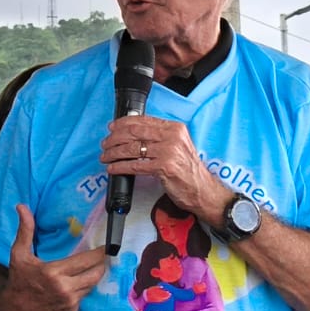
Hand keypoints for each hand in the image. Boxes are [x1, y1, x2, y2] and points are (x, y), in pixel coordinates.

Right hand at [0, 205, 107, 310]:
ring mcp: (69, 302)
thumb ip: (25, 230)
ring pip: (92, 285)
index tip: (106, 246)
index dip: (99, 253)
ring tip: (97, 266)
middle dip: (102, 264)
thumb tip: (22, 206)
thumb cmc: (17, 280)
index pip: (85, 261)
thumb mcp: (19, 254)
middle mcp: (65, 288)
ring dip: (95, 276)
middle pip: (95, 274)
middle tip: (105, 255)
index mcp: (54, 272)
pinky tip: (83, 280)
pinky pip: (84, 296)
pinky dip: (85, 288)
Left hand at [100, 116, 226, 226]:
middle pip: (134, 132)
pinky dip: (120, 167)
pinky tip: (113, 168)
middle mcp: (172, 137)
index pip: (143, 120)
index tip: (112, 127)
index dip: (123, 123)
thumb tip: (133, 134)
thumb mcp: (178, 146)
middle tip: (106, 144)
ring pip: (132, 149)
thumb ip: (160, 137)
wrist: (203, 190)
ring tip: (106, 156)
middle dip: (115, 138)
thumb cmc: (189, 170)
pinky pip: (135, 165)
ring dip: (114, 153)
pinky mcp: (164, 168)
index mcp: (174, 128)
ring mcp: (168, 152)